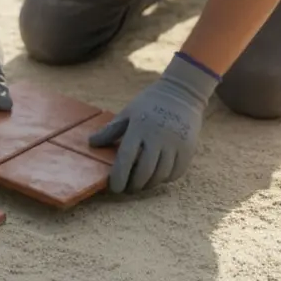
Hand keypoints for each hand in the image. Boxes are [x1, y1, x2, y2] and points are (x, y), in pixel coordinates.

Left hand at [89, 52, 219, 193]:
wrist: (182, 93)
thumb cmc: (150, 103)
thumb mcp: (128, 112)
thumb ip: (111, 130)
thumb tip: (92, 143)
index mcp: (140, 127)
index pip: (126, 157)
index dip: (119, 176)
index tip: (115, 187)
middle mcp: (159, 136)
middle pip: (145, 171)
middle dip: (134, 184)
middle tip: (128, 188)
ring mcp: (176, 143)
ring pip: (161, 175)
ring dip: (149, 184)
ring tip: (141, 184)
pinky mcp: (188, 148)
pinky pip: (176, 173)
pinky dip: (165, 179)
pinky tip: (158, 176)